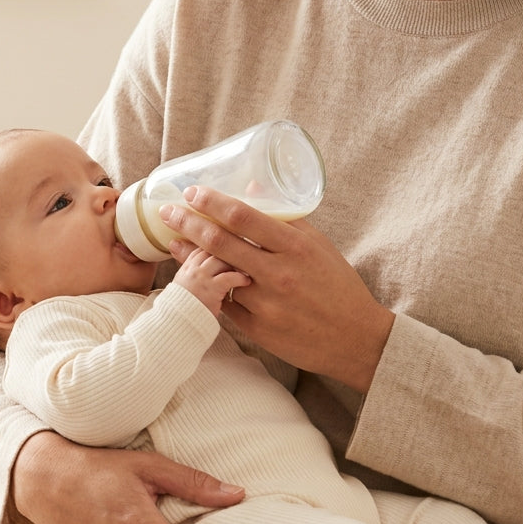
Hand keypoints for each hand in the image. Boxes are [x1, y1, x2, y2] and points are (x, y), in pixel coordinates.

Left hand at [162, 186, 393, 393]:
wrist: (356, 339)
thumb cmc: (338, 286)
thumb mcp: (318, 245)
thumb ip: (285, 217)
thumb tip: (252, 184)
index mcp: (296, 247)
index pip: (242, 217)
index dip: (211, 202)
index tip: (192, 192)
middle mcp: (278, 274)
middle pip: (219, 242)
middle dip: (187, 223)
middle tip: (167, 212)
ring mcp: (265, 304)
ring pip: (216, 274)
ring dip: (191, 256)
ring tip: (175, 241)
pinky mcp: (256, 329)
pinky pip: (224, 302)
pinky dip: (209, 286)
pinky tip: (197, 274)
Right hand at [172, 247, 250, 315]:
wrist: (178, 325)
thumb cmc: (186, 310)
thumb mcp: (186, 285)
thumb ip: (196, 272)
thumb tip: (212, 265)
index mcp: (187, 266)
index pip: (204, 244)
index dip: (218, 243)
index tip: (233, 244)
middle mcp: (193, 267)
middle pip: (214, 247)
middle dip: (231, 249)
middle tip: (248, 253)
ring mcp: (201, 277)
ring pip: (222, 258)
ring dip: (237, 262)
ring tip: (249, 267)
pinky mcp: (211, 289)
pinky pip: (229, 276)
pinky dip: (240, 277)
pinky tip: (246, 281)